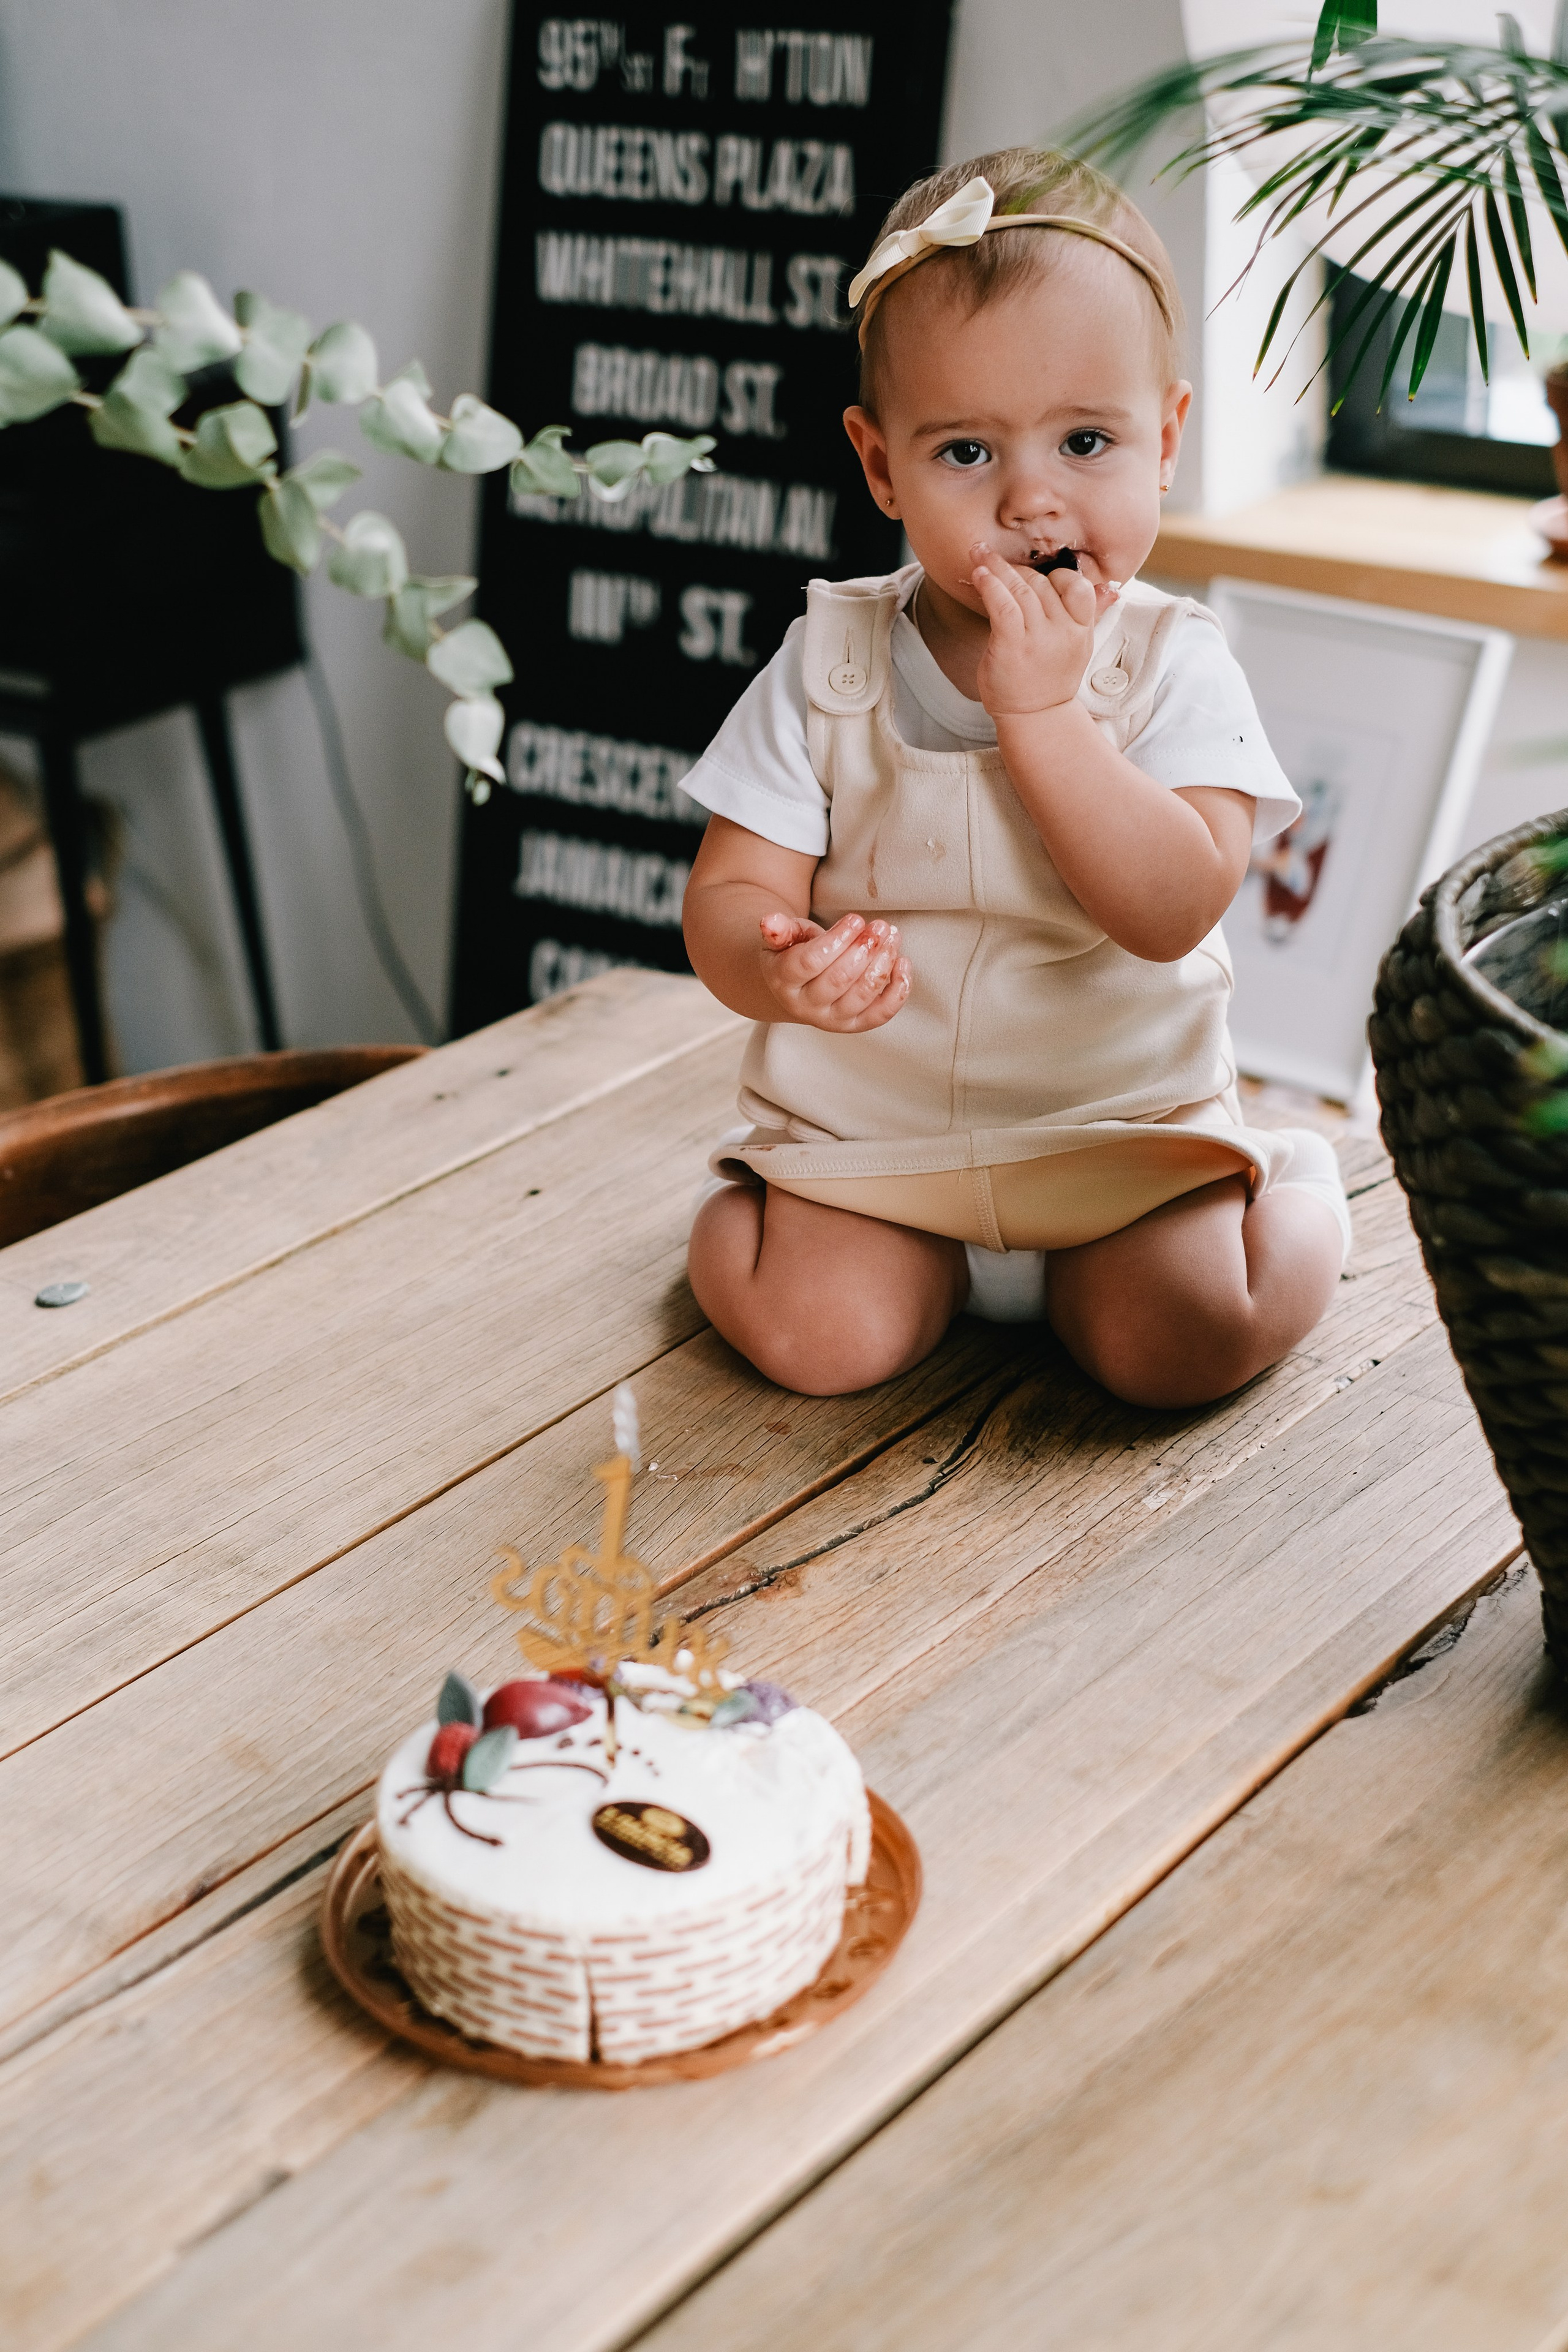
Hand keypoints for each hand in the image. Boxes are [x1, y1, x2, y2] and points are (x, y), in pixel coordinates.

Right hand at [757, 910, 910, 1030]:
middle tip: (879, 926)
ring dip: (883, 964)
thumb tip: (769, 921)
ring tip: (892, 936)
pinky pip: (880, 1013)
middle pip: (839, 979)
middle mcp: (804, 1006)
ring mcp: (830, 1019)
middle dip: (864, 950)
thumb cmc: (795, 952)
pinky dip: (898, 990)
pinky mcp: (854, 1025)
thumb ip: (780, 929)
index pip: (810, 962)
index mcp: (783, 981)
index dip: (837, 940)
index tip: (855, 919)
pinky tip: (903, 963)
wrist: (799, 986)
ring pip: (861, 995)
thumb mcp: (785, 938)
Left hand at [970, 544, 1097, 716]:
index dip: (1055, 574)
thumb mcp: (1077, 646)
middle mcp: (1063, 631)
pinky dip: (990, 585)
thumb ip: (1090, 614)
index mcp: (1081, 629)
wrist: (1035, 718)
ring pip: (1021, 590)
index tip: (1034, 573)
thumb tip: (1111, 588)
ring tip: (978, 553)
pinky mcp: (1012, 647)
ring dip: (996, 567)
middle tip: (992, 557)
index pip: (1077, 586)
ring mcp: (1038, 639)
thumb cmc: (1050, 680)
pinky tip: (979, 574)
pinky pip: (1003, 606)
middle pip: (1042, 584)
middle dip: (1015, 568)